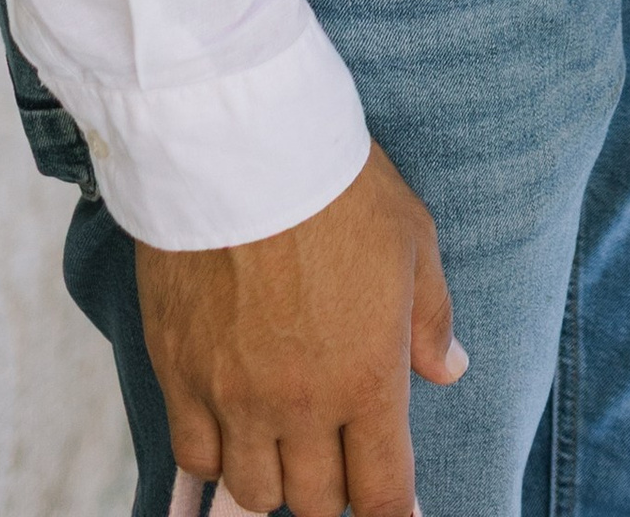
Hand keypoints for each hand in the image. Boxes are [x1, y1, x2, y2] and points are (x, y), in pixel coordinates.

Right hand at [139, 141, 460, 516]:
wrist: (243, 150)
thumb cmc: (339, 187)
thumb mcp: (412, 241)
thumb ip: (430, 319)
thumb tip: (449, 370)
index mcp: (367, 379)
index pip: (382, 490)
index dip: (391, 513)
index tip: (394, 514)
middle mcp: (301, 405)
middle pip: (317, 501)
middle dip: (335, 490)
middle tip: (340, 459)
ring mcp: (235, 398)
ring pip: (255, 493)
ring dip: (277, 481)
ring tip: (288, 448)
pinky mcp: (181, 376)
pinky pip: (195, 458)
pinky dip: (217, 459)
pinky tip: (232, 434)